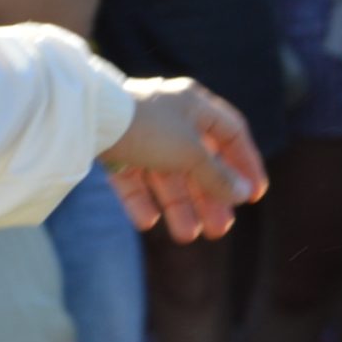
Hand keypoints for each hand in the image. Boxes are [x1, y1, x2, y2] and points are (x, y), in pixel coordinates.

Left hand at [101, 78, 267, 241]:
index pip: (231, 134)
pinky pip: (132, 177)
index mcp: (194, 105)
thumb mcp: (190, 153)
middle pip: (197, 162)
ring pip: (165, 174)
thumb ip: (217, 175)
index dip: (246, 164)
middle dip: (208, 198)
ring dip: (178, 206)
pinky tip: (147, 222)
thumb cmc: (148, 126)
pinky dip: (141, 199)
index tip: (255, 195)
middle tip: (218, 230)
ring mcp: (140, 133)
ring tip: (187, 237)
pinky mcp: (112, 148)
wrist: (85, 118)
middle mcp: (169, 116)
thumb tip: (243, 194)